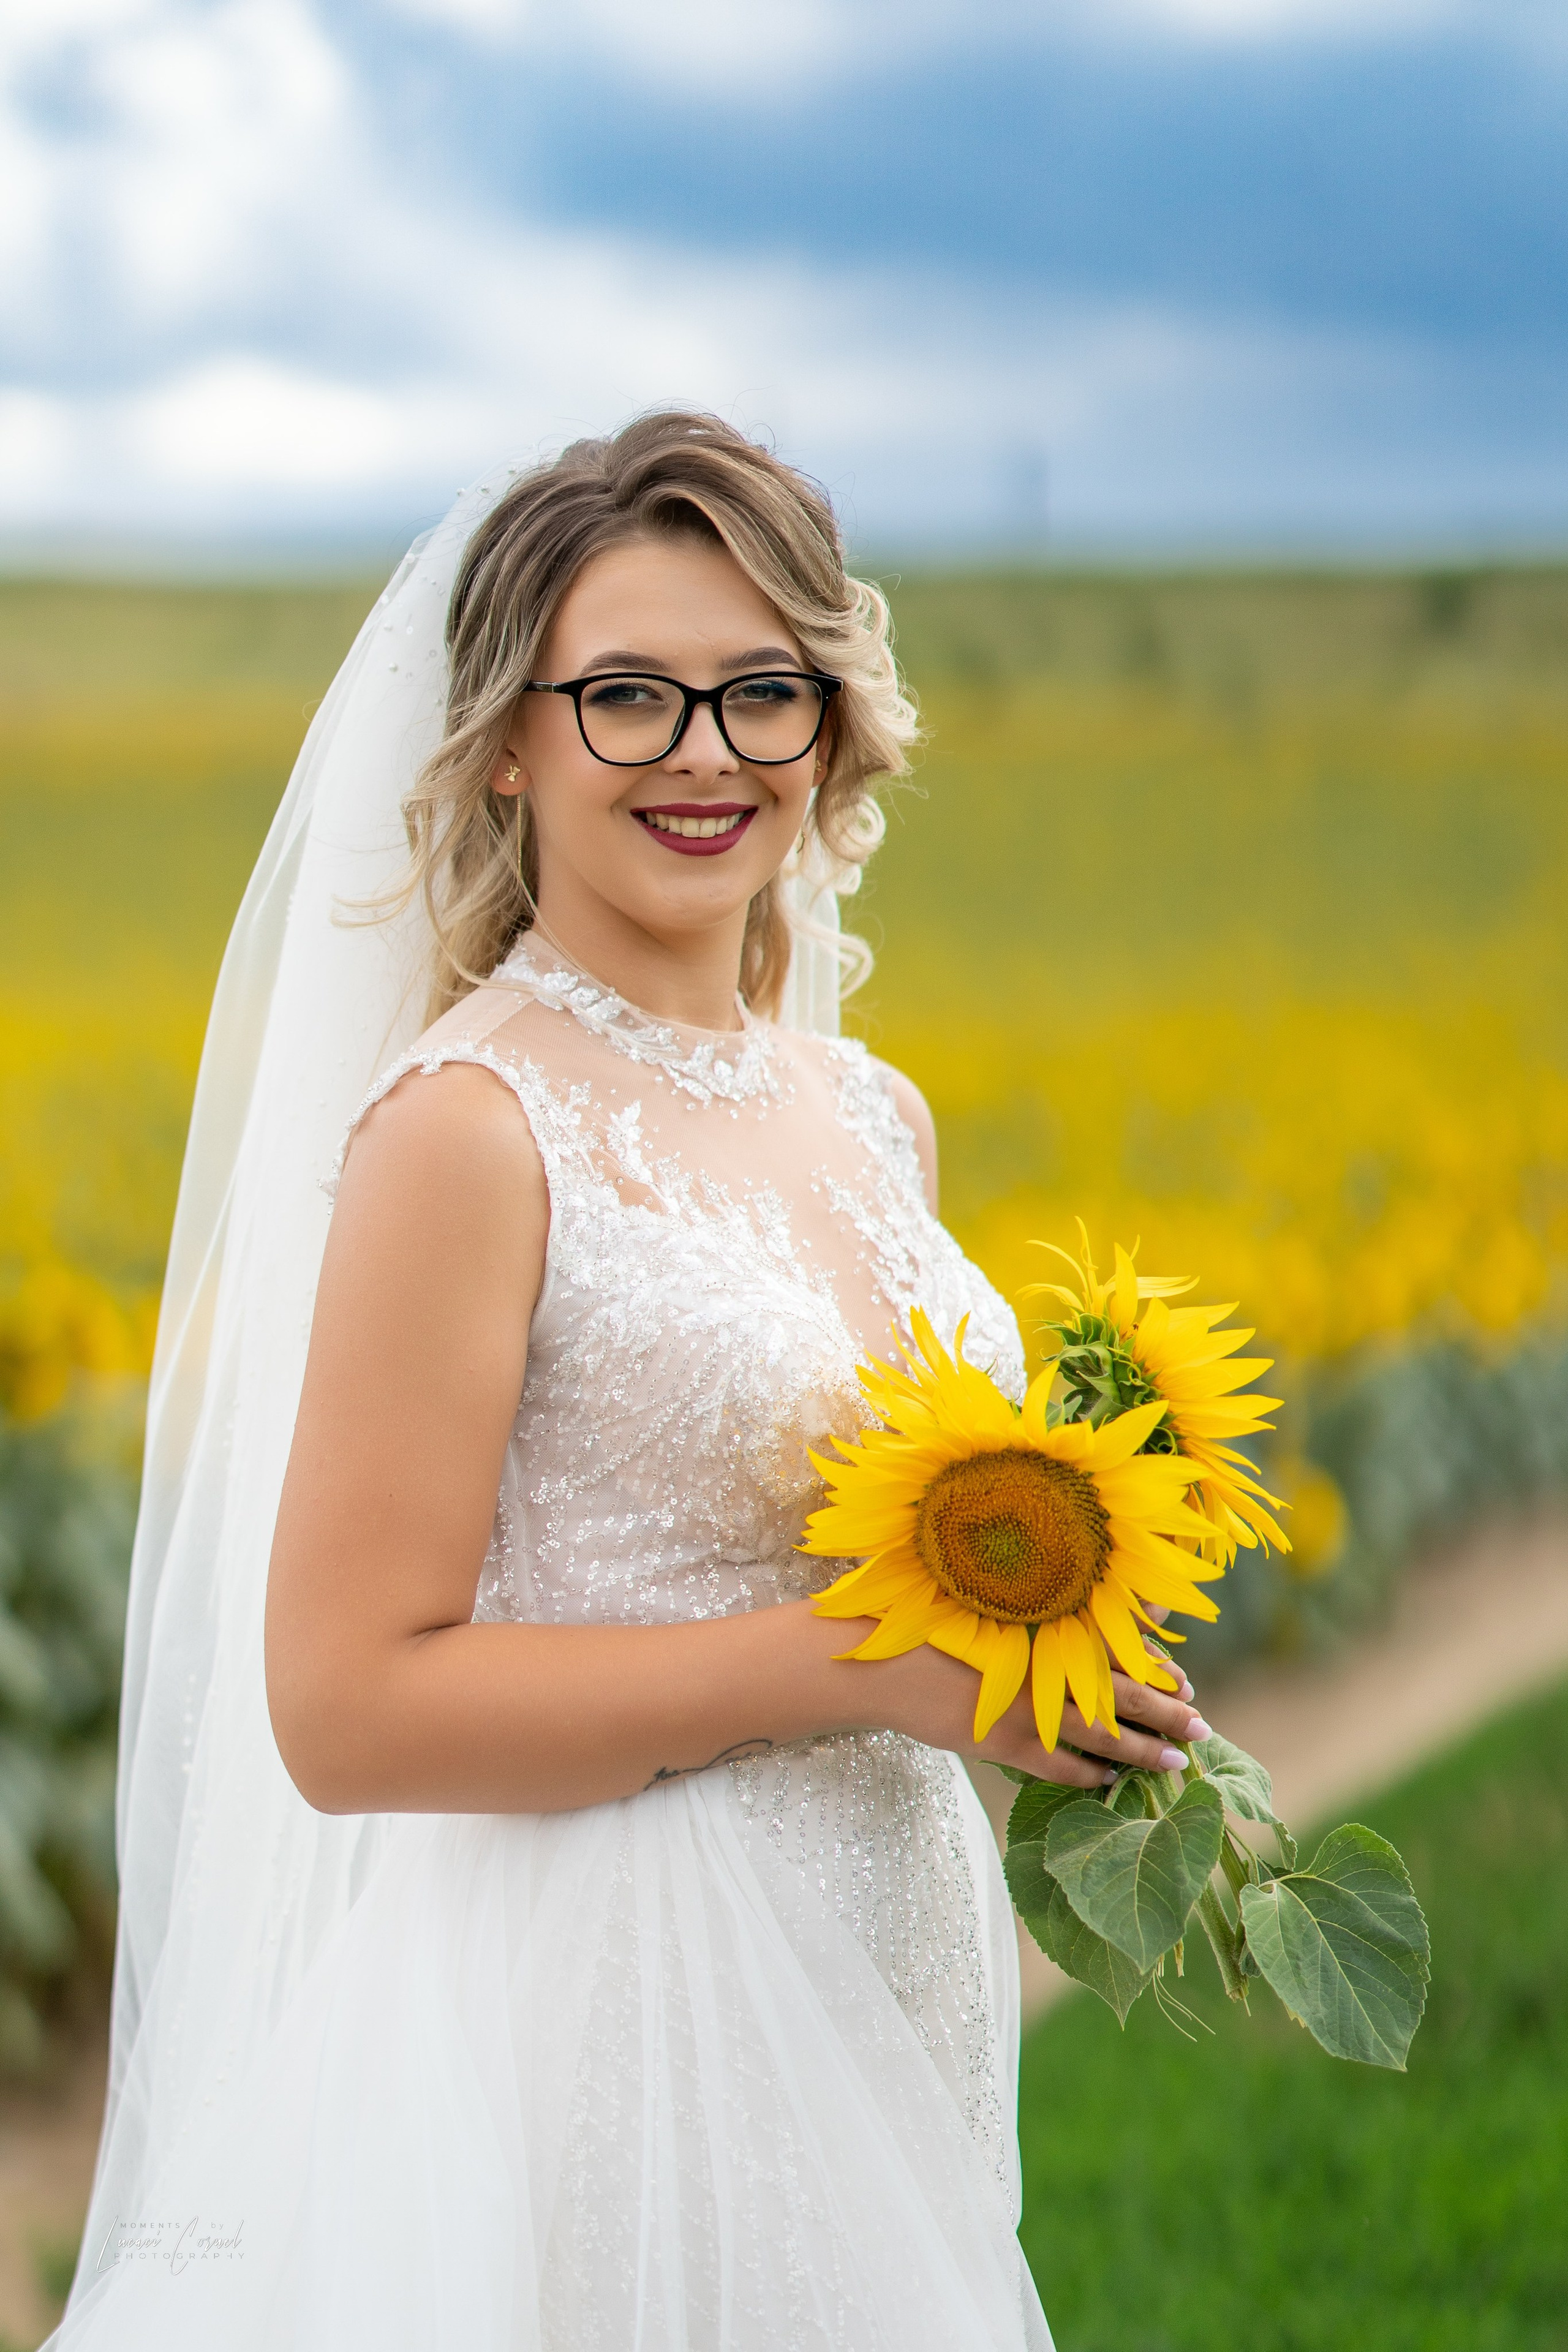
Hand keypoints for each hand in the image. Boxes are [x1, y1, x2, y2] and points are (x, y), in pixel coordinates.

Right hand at [861, 1629, 1211, 1790]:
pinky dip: (1089, 1775)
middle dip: (1167, 1714)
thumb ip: (1038, 1612)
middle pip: (1122, 1695)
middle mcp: (1042, 1669)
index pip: (1116, 1651)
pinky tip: (1110, 1781)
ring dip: (1144, 1752)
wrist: (879, 1659)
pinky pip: (1059, 1767)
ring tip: (1178, 1763)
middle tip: (1203, 1729)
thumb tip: (1082, 1619)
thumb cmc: (931, 1621)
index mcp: (1044, 1630)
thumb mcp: (990, 1605)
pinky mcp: (1002, 1742)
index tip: (1185, 1683)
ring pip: (1101, 1737)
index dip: (1155, 1671)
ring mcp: (1025, 1709)